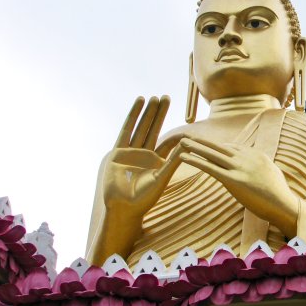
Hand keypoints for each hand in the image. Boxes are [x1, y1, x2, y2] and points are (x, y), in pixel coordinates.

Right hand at [102, 96, 182, 218]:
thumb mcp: (162, 178)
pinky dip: (133, 116)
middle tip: (167, 97)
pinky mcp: (118, 151)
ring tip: (154, 97)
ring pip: (141, 127)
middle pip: (153, 129)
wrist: (123, 208)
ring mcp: (130, 152)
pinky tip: (139, 103)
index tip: (183, 117)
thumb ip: (173, 161)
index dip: (174, 130)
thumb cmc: (144, 199)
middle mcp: (144, 154)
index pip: (167, 141)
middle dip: (159, 113)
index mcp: (156, 161)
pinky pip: (127, 130)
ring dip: (147, 112)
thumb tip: (187, 144)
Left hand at [178, 137, 299, 237]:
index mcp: (257, 155)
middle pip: (220, 147)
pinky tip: (185, 157)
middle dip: (203, 141)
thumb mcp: (272, 174)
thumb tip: (257, 169)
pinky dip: (196, 161)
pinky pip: (211, 167)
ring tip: (182, 142)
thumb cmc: (280, 194)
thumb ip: (261, 168)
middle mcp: (247, 158)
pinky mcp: (234, 180)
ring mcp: (240, 168)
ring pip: (213, 154)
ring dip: (195, 147)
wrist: (284, 205)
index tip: (206, 146)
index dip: (217, 148)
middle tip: (189, 135)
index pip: (233, 148)